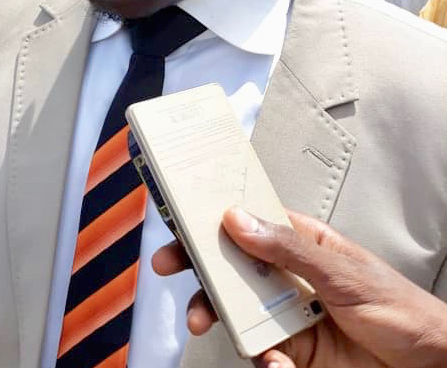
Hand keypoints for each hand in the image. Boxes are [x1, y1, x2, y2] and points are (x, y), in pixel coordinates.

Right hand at [153, 208, 446, 367]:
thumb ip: (288, 247)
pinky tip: (276, 364)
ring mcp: (287, 313)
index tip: (178, 216)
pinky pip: (260, 353)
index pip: (247, 221)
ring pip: (235, 308)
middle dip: (197, 265)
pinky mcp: (292, 352)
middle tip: (167, 265)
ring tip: (202, 321)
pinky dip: (261, 360)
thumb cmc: (402, 309)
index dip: (211, 217)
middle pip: (230, 264)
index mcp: (300, 242)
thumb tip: (237, 218)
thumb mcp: (344, 272)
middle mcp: (287, 275)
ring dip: (214, 313)